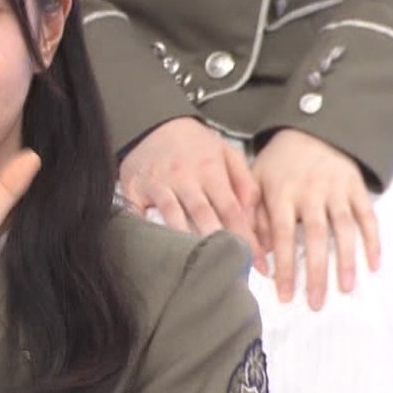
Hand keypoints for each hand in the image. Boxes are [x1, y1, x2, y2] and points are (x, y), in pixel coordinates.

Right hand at [119, 117, 263, 268]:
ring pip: (172, 215)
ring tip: (198, 265)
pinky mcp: (135, 188)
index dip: (246, 238)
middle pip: (203, 215)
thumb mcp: (226, 153)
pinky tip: (154, 249)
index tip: (258, 263)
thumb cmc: (193, 144)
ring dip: (185, 240)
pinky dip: (144, 230)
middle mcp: (184, 177)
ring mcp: (158, 183)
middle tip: (233, 269)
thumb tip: (253, 215)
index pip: (232, 209)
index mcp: (210, 169)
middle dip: (219, 244)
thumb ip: (244, 183)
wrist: (154, 123)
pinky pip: (138, 214)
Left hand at [252, 128, 380, 310]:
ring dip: (347, 260)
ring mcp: (336, 188)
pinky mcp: (357, 187)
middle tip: (316, 303)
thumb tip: (258, 256)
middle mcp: (310, 191)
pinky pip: (368, 216)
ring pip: (344, 228)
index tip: (285, 295)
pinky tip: (374, 264)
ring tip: (346, 289)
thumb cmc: (279, 163)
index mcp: (281, 192)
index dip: (285, 266)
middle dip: (316, 272)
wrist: (312, 128)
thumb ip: (254, 216)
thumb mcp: (257, 181)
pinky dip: (374, 239)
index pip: (283, 235)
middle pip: (315, 236)